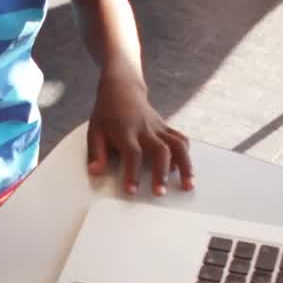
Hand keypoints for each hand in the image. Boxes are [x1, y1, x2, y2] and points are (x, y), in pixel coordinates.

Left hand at [87, 77, 192, 195]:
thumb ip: (96, 152)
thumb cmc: (107, 114)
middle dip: (162, 173)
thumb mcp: (94, 130)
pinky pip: (181, 139)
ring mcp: (159, 128)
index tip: (132, 191)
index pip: (132, 153)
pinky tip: (187, 170)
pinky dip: (186, 154)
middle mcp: (145, 129)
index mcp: (126, 131)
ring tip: (188, 186)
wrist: (122, 89)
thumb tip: (95, 172)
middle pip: (160, 150)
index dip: (133, 173)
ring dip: (185, 166)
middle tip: (160, 193)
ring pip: (178, 145)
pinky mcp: (166, 127)